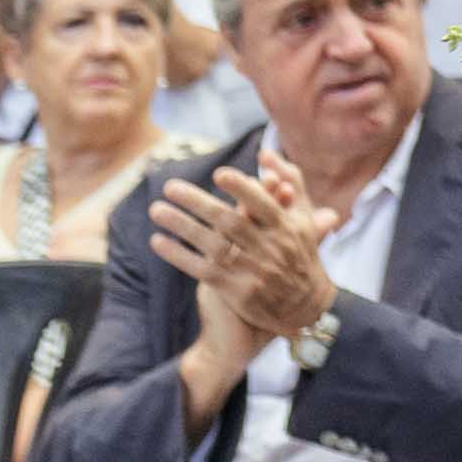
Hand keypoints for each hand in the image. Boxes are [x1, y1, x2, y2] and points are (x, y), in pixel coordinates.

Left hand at [150, 145, 338, 359]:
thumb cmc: (299, 254)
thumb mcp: (304, 219)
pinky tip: (157, 241)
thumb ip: (291, 184)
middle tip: (170, 187)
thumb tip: (266, 155)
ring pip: (212, 244)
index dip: (242, 189)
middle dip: (198, 202)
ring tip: (156, 210)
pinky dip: (178, 255)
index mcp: (287, 227)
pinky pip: (201, 270)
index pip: (264, 204)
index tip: (219, 174)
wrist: (305, 306)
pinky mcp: (237, 291)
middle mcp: (270, 248)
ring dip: (181, 226)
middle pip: (230, 221)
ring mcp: (253, 271)